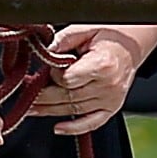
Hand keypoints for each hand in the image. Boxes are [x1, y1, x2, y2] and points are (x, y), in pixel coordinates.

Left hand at [39, 23, 156, 136]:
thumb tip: (44, 52)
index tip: (47, 69)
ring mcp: (111, 99)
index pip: (67, 79)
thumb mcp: (85, 29)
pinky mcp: (112, 108)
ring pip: (74, 109)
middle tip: (26, 93)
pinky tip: (58, 128)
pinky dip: (74, 128)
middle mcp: (109, 85)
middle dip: (43, 97)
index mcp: (103, 64)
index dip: (52, 76)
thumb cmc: (108, 35)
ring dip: (50, 111)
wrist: (130, 46)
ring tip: (31, 108)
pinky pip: (92, 123)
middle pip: (67, 97)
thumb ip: (63, 40)